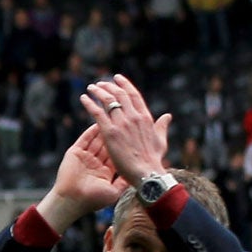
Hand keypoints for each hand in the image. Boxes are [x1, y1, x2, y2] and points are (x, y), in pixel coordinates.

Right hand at [39, 124, 125, 230]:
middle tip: (126, 121)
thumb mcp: (114, 192)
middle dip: (116, 134)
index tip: (134, 134)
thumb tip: (137, 178)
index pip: (117, 154)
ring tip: (114, 117)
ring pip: (97, 140)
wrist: (72, 201)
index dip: (125, 145)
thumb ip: (124, 183)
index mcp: (105, 172)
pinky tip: (99, 121)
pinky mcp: (75, 153)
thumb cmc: (93, 199)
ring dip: (105, 128)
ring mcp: (85, 158)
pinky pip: (85, 138)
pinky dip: (92, 130)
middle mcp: (95, 164)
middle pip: (108, 145)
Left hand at [79, 74, 171, 188]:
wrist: (146, 172)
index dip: (125, 85)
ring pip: (108, 100)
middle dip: (109, 86)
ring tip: (92, 88)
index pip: (134, 95)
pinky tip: (84, 98)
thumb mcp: (160, 140)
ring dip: (99, 91)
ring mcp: (122, 124)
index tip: (117, 78)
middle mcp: (133, 117)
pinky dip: (90, 103)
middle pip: (120, 95)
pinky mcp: (110, 133)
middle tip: (101, 83)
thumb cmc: (153, 160)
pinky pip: (97, 113)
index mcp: (145, 117)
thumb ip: (161, 126)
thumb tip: (167, 116)